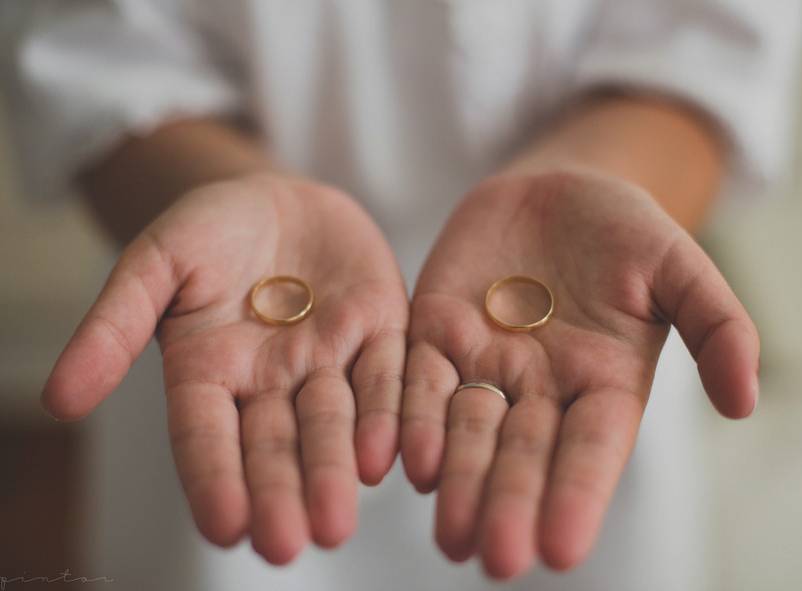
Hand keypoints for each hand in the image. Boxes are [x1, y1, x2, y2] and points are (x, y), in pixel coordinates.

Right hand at [42, 173, 408, 562]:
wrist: (277, 195)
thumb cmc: (207, 230)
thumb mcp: (154, 264)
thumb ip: (115, 326)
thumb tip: (58, 401)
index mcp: (210, 373)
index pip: (207, 436)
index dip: (214, 479)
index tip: (224, 526)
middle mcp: (271, 382)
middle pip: (276, 444)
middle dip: (281, 493)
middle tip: (287, 545)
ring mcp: (328, 360)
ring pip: (334, 422)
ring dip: (335, 471)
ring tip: (335, 523)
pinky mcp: (380, 330)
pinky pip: (385, 376)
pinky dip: (385, 415)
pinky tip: (383, 457)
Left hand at [401, 169, 758, 577]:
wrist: (557, 190)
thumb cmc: (627, 231)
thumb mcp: (679, 267)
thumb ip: (715, 326)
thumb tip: (745, 402)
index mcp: (603, 384)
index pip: (591, 449)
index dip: (577, 495)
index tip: (562, 550)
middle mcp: (540, 389)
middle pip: (523, 454)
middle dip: (509, 504)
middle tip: (495, 560)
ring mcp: (484, 363)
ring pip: (466, 430)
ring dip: (457, 482)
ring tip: (450, 537)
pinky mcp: (436, 331)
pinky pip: (418, 380)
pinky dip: (412, 418)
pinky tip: (406, 461)